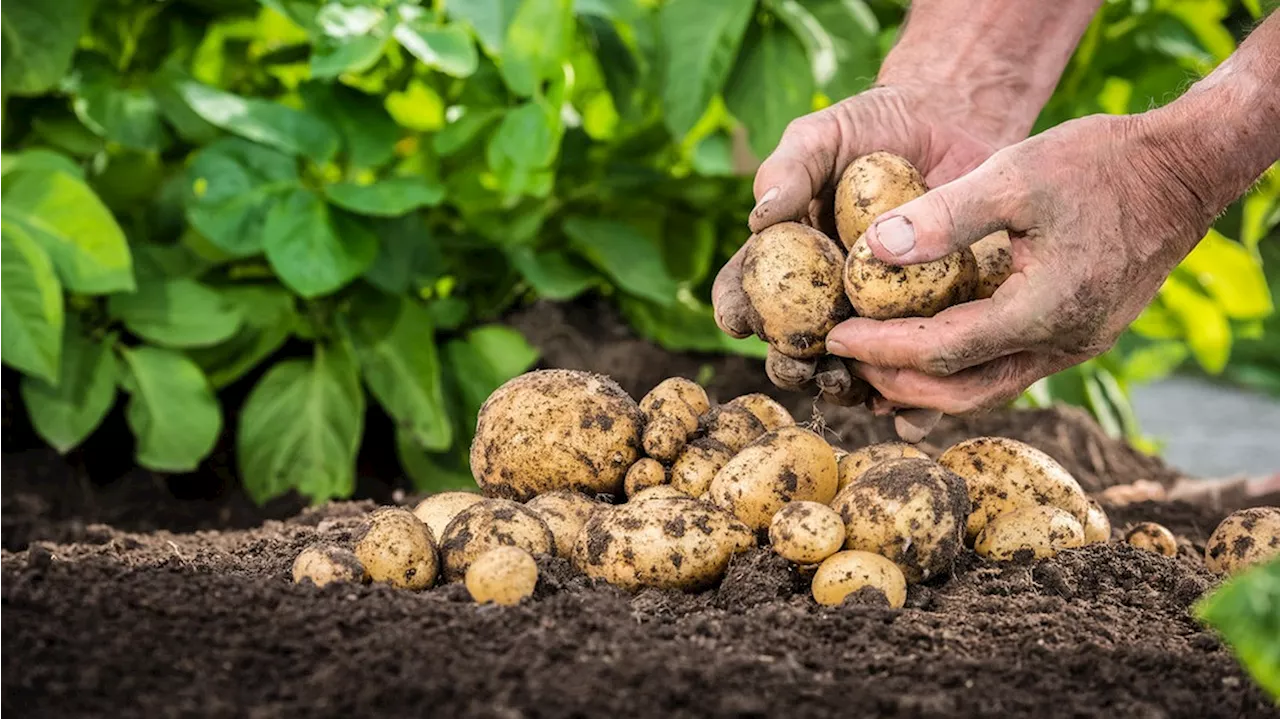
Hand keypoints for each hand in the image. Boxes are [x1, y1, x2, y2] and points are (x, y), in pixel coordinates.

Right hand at [712, 84, 1005, 439]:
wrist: (954, 123)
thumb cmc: (873, 126)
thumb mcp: (824, 134)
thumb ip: (789, 169)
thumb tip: (760, 217)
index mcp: (786, 260)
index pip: (745, 292)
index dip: (736, 310)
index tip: (738, 319)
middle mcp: (824, 297)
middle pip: (793, 347)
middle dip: (790, 365)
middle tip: (799, 362)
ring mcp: (877, 317)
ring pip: (851, 369)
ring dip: (845, 387)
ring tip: (852, 386)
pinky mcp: (930, 323)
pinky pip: (917, 371)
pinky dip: (912, 402)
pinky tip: (910, 413)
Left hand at [827, 112, 1214, 414]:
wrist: (1182, 172)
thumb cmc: (1101, 163)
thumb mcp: (1018, 173)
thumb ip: (947, 214)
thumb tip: (875, 250)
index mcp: (1045, 310)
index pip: (943, 351)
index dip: (882, 348)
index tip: (834, 335)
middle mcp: (1061, 344)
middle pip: (960, 391)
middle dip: (895, 380)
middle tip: (844, 357)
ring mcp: (1073, 347)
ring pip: (985, 390)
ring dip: (925, 386)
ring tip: (872, 367)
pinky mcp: (1076, 337)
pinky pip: (1006, 371)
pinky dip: (958, 371)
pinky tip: (924, 360)